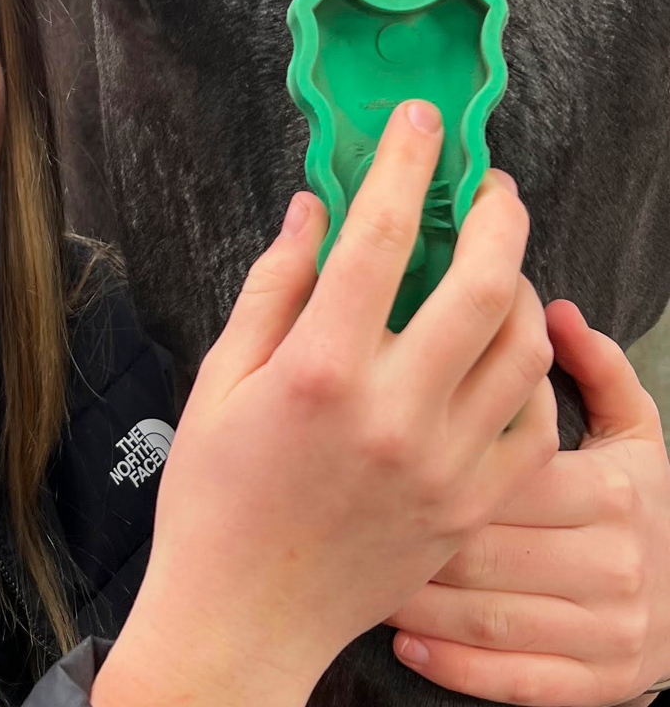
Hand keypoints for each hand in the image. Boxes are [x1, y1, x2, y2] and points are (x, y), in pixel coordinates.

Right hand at [92, 100, 558, 706]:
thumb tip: (312, 211)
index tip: (420, 122)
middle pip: (485, 283)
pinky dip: (528, 373)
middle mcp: (393, 412)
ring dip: (523, 287)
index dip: (406, 164)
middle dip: (499, 213)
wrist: (242, 618)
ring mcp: (443, 466)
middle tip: (491, 185)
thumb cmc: (213, 497)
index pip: (379, 236)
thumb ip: (272, 287)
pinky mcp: (469, 509)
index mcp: (318, 371)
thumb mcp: (220, 381)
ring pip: (525, 348)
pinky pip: (533, 423)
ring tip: (499, 265)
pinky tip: (503, 353)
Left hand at [387, 300, 669, 706]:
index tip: (373, 447)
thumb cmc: (638, 501)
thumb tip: (551, 312)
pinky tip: (401, 639)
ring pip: (486, 616)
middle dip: (407, 532)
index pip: (506, 472)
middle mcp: (612, 562)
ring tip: (354, 567)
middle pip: (485, 547)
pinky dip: (451, 664)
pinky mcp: (595, 683)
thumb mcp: (635, 431)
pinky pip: (512, 678)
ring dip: (414, 598)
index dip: (434, 461)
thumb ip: (597, 369)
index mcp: (610, 491)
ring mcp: (606, 630)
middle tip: (341, 511)